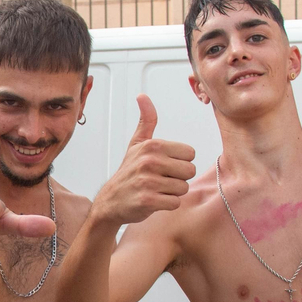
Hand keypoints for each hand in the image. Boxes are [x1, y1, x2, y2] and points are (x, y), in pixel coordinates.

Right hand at [92, 96, 196, 225]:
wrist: (111, 201)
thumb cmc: (129, 172)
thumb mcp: (137, 143)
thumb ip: (146, 120)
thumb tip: (142, 96)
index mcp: (152, 146)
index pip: (190, 153)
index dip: (179, 162)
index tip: (164, 166)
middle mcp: (150, 161)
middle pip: (190, 171)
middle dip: (178, 178)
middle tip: (161, 180)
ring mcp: (148, 182)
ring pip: (183, 188)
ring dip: (173, 192)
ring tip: (157, 190)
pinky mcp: (148, 201)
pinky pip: (175, 202)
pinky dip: (167, 204)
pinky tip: (154, 200)